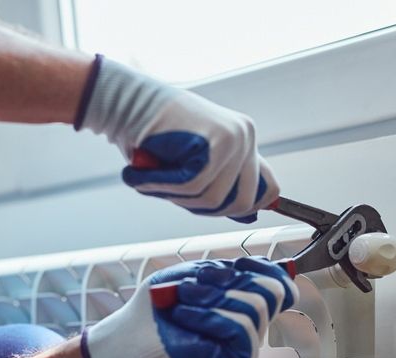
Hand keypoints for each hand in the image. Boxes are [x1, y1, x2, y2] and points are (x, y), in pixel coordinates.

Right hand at [76, 55, 277, 222]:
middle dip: (204, 209)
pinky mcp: (216, 141)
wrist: (126, 104)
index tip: (216, 210)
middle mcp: (245, 136)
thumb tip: (250, 215)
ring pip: (215, 199)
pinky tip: (145, 176)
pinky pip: (194, 186)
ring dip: (177, 197)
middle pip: (242, 202)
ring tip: (153, 180)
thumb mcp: (194, 167)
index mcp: (244, 140)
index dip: (244, 208)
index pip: (268, 189)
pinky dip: (163, 186)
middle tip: (173, 195)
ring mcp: (234, 137)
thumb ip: (220, 186)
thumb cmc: (152, 139)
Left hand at [80, 256, 297, 357]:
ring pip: (257, 306)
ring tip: (181, 301)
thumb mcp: (192, 277)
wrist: (131, 338)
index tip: (238, 264)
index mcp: (242, 302)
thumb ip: (228, 271)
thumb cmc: (158, 307)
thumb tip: (271, 270)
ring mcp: (247, 345)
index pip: (280, 284)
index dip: (266, 268)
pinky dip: (210, 316)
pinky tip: (184, 317)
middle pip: (272, 290)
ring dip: (212, 297)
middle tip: (192, 286)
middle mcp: (251, 324)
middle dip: (231, 280)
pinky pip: (243, 330)